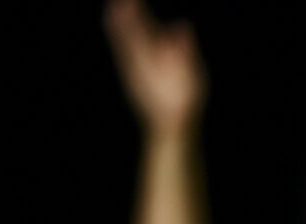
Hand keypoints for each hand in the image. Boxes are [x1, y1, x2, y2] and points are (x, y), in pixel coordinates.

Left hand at [106, 0, 204, 131]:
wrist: (169, 130)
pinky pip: (124, 55)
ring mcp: (132, 73)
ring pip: (121, 45)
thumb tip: (181, 25)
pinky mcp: (134, 81)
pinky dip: (121, 42)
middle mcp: (135, 63)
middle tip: (118, 2)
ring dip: (118, 27)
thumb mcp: (192, 75)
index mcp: (149, 59)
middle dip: (123, 16)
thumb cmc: (184, 102)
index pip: (138, 28)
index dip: (135, 12)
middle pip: (124, 34)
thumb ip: (185, 49)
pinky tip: (122, 42)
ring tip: (114, 13)